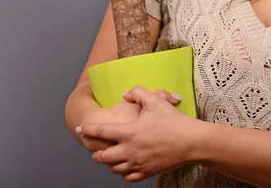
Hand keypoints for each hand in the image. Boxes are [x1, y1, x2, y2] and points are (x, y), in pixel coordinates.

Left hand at [77, 85, 197, 182]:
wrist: (190, 142)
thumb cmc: (173, 120)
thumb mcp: (155, 100)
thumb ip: (137, 92)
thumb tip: (124, 94)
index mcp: (130, 133)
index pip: (102, 131)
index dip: (88, 129)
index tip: (80, 129)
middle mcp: (130, 151)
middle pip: (103, 157)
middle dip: (96, 152)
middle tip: (95, 148)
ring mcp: (138, 164)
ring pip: (114, 169)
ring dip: (108, 163)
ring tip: (108, 156)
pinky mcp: (147, 172)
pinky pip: (128, 177)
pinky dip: (122, 172)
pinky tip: (124, 166)